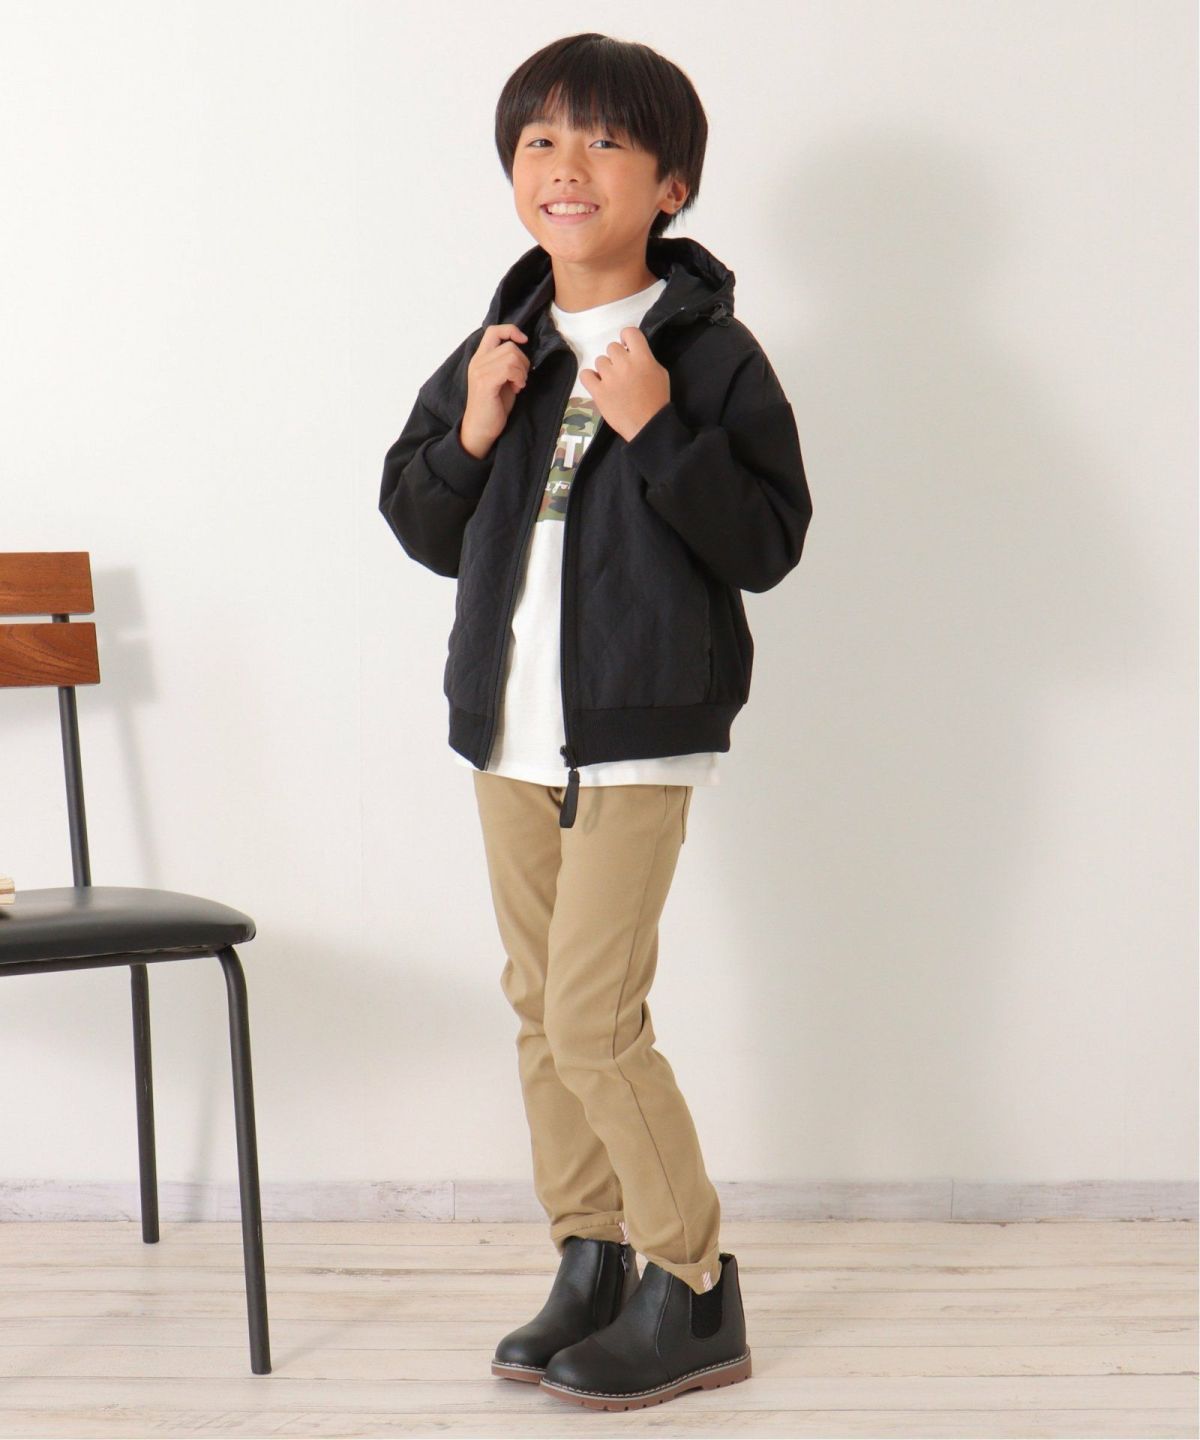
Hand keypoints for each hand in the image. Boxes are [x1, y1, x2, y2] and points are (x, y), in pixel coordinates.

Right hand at [460, 324, 529, 458]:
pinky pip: (509, 368)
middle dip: (523, 361)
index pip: (493, 330)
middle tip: (520, 379)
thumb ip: (507, 362)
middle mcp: (477, 361)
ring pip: (511, 356)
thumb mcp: (501, 378)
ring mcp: (480, 371)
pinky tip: (516, 388)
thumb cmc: (493, 406)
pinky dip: (518, 378)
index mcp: (480, 358)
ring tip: (517, 385)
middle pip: (509, 345)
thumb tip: (522, 351)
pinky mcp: (485, 382)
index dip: (511, 330)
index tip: (524, 341)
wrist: (481, 428)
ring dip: (521, 371)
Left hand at [579, 326, 669, 441]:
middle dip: (617, 358)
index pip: (629, 332)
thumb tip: (633, 353)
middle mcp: (624, 364)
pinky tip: (598, 384)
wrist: (648, 426)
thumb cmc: (657, 400)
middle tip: (622, 372)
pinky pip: (586, 375)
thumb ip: (646, 358)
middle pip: (612, 347)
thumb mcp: (660, 373)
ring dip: (605, 370)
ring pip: (599, 361)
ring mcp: (609, 378)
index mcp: (642, 357)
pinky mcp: (598, 392)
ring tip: (613, 383)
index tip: (628, 348)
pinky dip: (590, 378)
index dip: (627, 338)